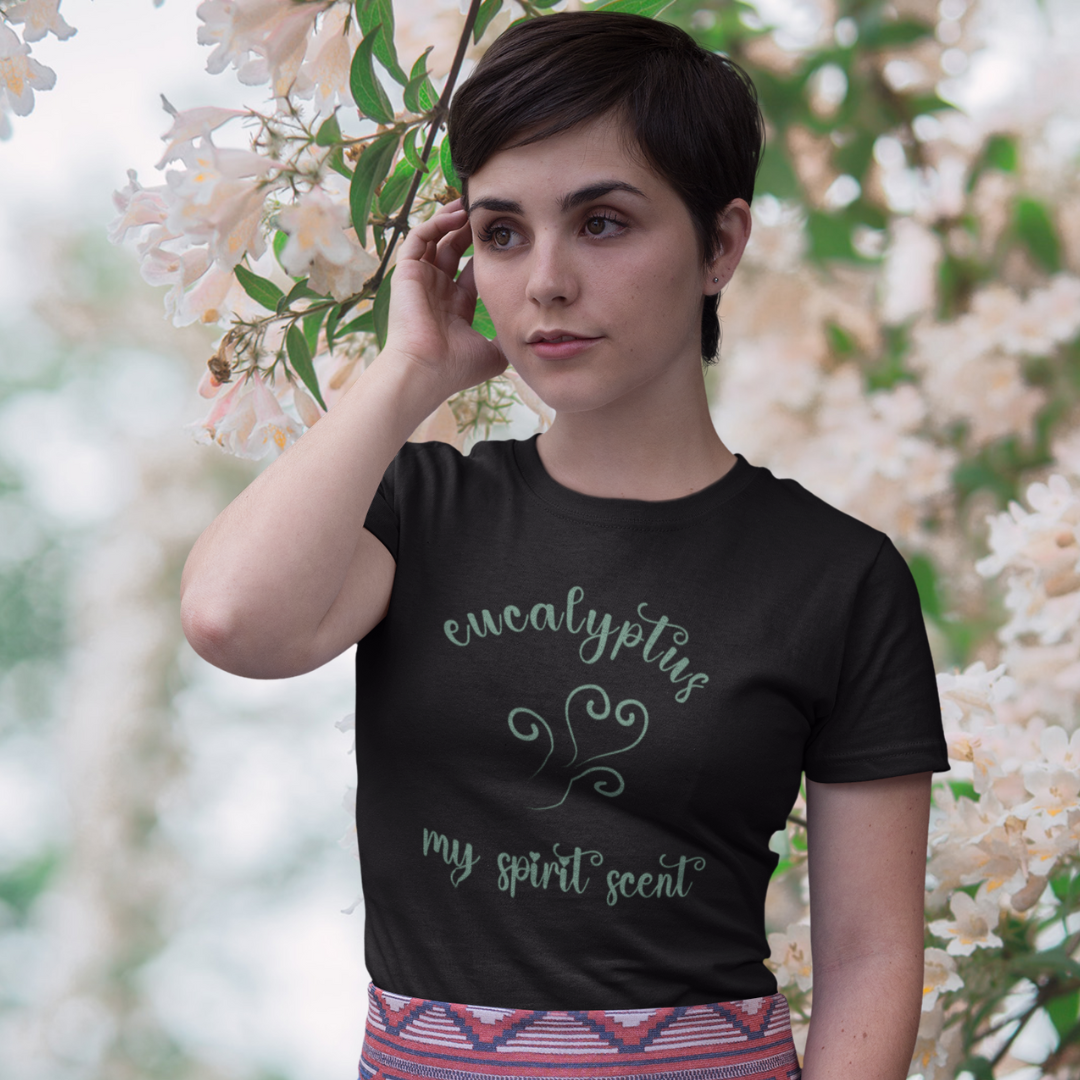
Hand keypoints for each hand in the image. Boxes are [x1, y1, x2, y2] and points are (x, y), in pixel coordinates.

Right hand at [382, 199, 507, 398]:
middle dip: (471, 229)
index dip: (488, 252)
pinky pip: (419, 238)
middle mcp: (438, 290)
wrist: (426, 372)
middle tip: (491, 212)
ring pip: (436, 238)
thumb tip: (535, 333)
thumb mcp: (494, 351)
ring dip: (453, 220)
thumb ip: (511, 337)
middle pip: (454, 248)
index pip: (473, 269)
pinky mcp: (406, 273)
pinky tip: (455, 214)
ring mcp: (421, 281)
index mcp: (456, 306)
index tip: (507, 236)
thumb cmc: (456, 368)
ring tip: (473, 204)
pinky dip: (435, 223)